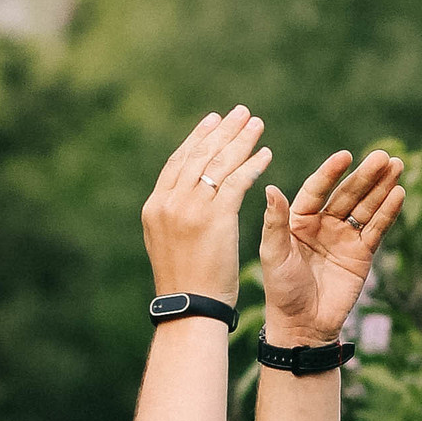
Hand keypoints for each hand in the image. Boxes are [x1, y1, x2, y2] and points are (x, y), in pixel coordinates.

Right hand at [143, 106, 270, 301]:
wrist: (190, 307)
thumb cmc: (186, 282)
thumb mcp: (169, 241)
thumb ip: (176, 214)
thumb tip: (187, 195)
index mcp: (155, 206)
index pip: (177, 162)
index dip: (197, 139)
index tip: (213, 120)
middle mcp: (169, 202)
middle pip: (198, 156)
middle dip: (222, 132)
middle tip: (240, 112)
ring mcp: (190, 209)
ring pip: (218, 164)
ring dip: (240, 141)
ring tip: (257, 124)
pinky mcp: (215, 218)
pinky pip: (237, 182)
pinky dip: (252, 165)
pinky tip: (266, 154)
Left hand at [256, 148, 406, 343]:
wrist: (303, 326)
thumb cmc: (282, 291)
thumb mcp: (274, 255)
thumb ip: (275, 222)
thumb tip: (271, 188)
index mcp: (299, 219)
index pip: (317, 189)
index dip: (331, 173)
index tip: (345, 156)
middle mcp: (323, 224)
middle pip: (347, 194)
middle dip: (365, 176)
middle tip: (382, 157)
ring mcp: (345, 238)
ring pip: (366, 207)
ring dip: (382, 187)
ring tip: (396, 165)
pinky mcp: (362, 254)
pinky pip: (376, 229)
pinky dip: (388, 212)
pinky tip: (399, 193)